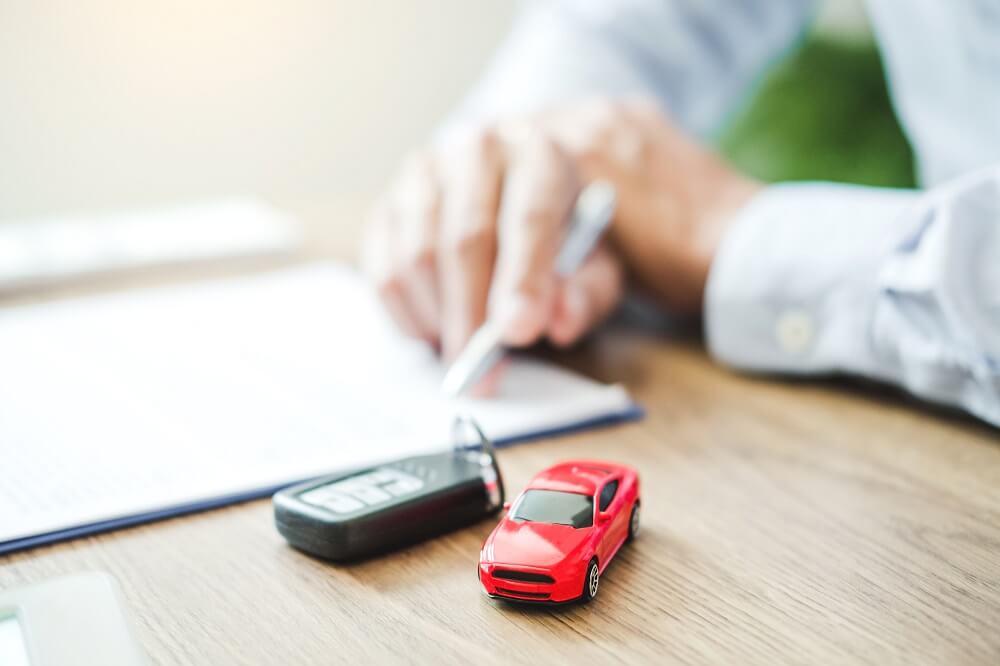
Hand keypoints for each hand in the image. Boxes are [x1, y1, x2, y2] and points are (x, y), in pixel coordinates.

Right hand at [362, 98, 759, 362]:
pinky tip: (433, 334)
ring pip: (418, 254)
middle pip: (465, 238)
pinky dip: (404, 312)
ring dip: (437, 317)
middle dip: (473, 313)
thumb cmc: (565, 235)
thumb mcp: (598, 262)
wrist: (520, 190)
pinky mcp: (389, 204)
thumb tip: (560, 322)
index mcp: (540, 150)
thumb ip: (589, 291)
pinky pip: (383, 265)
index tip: (518, 333)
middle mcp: (476, 148)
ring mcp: (424, 172)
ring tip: (461, 355)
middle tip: (480, 372)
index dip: (523, 278)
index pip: (529, 216)